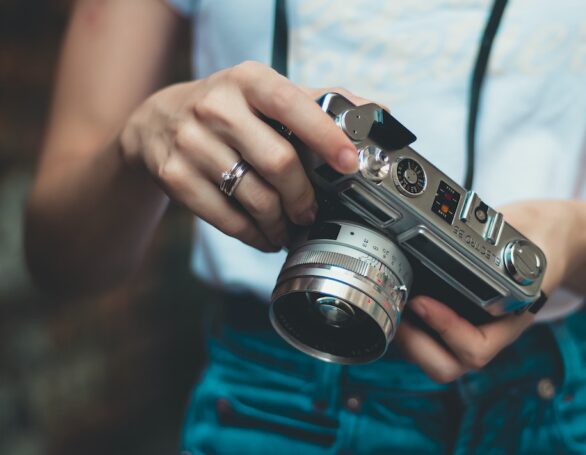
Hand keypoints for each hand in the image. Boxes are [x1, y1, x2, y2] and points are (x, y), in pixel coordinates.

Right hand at [119, 60, 370, 250]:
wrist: (156, 123)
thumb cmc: (227, 109)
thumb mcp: (265, 93)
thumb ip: (318, 101)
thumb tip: (376, 111)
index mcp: (249, 80)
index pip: (293, 105)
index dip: (326, 136)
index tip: (349, 163)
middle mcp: (216, 106)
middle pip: (278, 162)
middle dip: (304, 197)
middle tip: (312, 211)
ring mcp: (191, 141)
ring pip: (254, 197)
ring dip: (281, 223)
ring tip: (289, 227)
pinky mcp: (174, 176)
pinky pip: (227, 218)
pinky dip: (254, 235)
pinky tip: (265, 235)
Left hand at [395, 200, 585, 382]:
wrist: (546, 237)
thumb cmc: (541, 238)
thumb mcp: (532, 235)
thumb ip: (509, 241)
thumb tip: (476, 234)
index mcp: (512, 319)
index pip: (475, 347)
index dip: (445, 330)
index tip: (421, 301)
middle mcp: (489, 332)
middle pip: (447, 365)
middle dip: (415, 345)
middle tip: (396, 311)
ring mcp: (470, 330)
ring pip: (433, 358)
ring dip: (408, 341)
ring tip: (392, 307)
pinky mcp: (453, 320)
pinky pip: (426, 340)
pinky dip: (409, 328)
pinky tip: (397, 299)